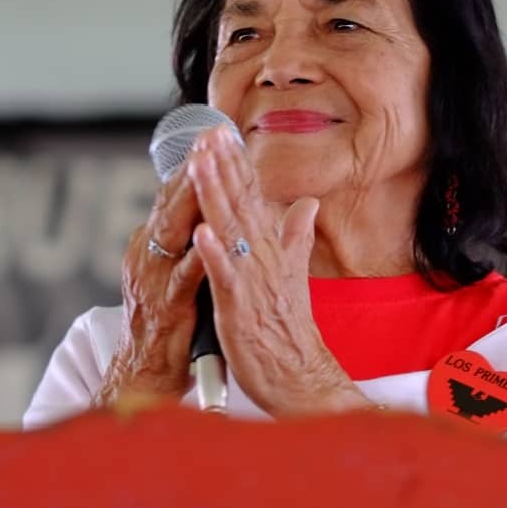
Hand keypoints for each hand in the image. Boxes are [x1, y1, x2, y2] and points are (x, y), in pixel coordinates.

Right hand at [98, 158, 208, 406]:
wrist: (146, 375)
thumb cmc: (171, 324)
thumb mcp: (179, 274)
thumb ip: (193, 240)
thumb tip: (207, 207)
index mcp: (154, 246)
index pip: (176, 197)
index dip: (196, 165)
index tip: (215, 134)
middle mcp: (147, 256)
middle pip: (171, 204)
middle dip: (191, 169)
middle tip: (209, 136)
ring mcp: (152, 281)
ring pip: (171, 232)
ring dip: (189, 200)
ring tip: (205, 170)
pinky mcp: (165, 308)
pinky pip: (181, 278)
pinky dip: (194, 257)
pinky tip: (208, 238)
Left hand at [185, 126, 373, 416]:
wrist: (299, 376)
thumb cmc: (289, 329)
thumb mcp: (293, 275)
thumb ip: (297, 237)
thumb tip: (307, 204)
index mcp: (269, 249)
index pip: (251, 197)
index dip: (236, 163)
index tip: (221, 131)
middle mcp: (261, 258)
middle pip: (239, 205)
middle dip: (222, 167)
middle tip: (208, 132)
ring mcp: (250, 282)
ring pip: (230, 231)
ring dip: (215, 196)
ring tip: (199, 164)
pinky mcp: (240, 308)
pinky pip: (225, 277)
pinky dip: (214, 254)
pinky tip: (201, 231)